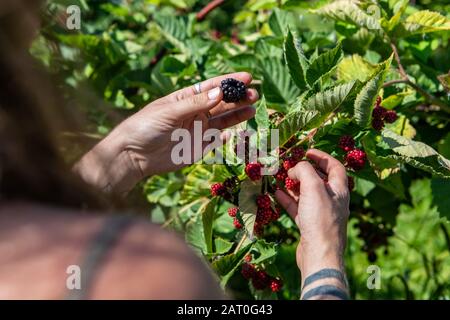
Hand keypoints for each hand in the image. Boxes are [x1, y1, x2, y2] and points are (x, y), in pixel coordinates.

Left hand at [74, 72, 257, 193]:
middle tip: (254, 94)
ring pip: (223, 120)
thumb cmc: (146, 126)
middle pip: (221, 103)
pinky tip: (236, 132)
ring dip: (238, 114)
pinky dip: (227, 136)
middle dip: (238, 97)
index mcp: (186, 99)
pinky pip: (217, 140)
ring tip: (252, 107)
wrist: (134, 155)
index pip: (211, 87)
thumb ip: (195, 104)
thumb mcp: (169, 111)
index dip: (229, 81)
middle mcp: (195, 112)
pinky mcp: (199, 147)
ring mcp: (198, 130)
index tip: (247, 76)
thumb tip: (220, 92)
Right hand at [275, 149, 349, 282]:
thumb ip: (305, 171)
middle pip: (319, 180)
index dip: (322, 157)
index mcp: (339, 190)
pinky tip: (276, 194)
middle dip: (304, 171)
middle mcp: (332, 200)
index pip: (335, 166)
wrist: (319, 254)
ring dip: (294, 185)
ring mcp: (320, 213)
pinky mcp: (309, 225)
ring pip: (306, 194)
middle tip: (290, 166)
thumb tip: (296, 167)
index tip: (307, 151)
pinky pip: (298, 208)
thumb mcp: (313, 188)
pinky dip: (288, 200)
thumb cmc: (320, 219)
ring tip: (281, 178)